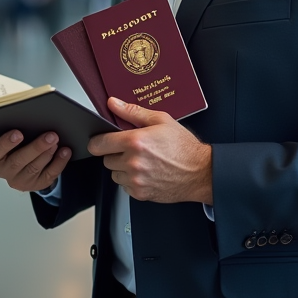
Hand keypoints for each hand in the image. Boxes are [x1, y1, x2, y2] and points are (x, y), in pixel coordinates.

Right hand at [0, 128, 71, 191]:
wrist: (20, 160)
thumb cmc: (10, 141)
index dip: (5, 143)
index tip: (18, 133)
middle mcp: (3, 170)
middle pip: (18, 160)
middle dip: (36, 147)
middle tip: (50, 135)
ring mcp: (19, 179)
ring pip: (34, 168)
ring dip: (47, 153)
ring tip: (56, 140)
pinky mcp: (35, 184)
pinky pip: (48, 175)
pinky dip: (58, 162)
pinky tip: (65, 151)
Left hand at [87, 97, 212, 203]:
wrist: (200, 172)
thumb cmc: (183, 147)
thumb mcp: (161, 120)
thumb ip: (133, 112)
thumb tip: (114, 104)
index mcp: (135, 141)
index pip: (99, 144)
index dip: (98, 141)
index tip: (101, 141)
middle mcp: (133, 162)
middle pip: (106, 159)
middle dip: (115, 153)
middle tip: (132, 149)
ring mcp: (136, 180)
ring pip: (114, 174)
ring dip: (122, 168)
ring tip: (141, 162)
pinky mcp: (140, 194)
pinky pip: (125, 187)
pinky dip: (131, 181)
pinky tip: (146, 173)